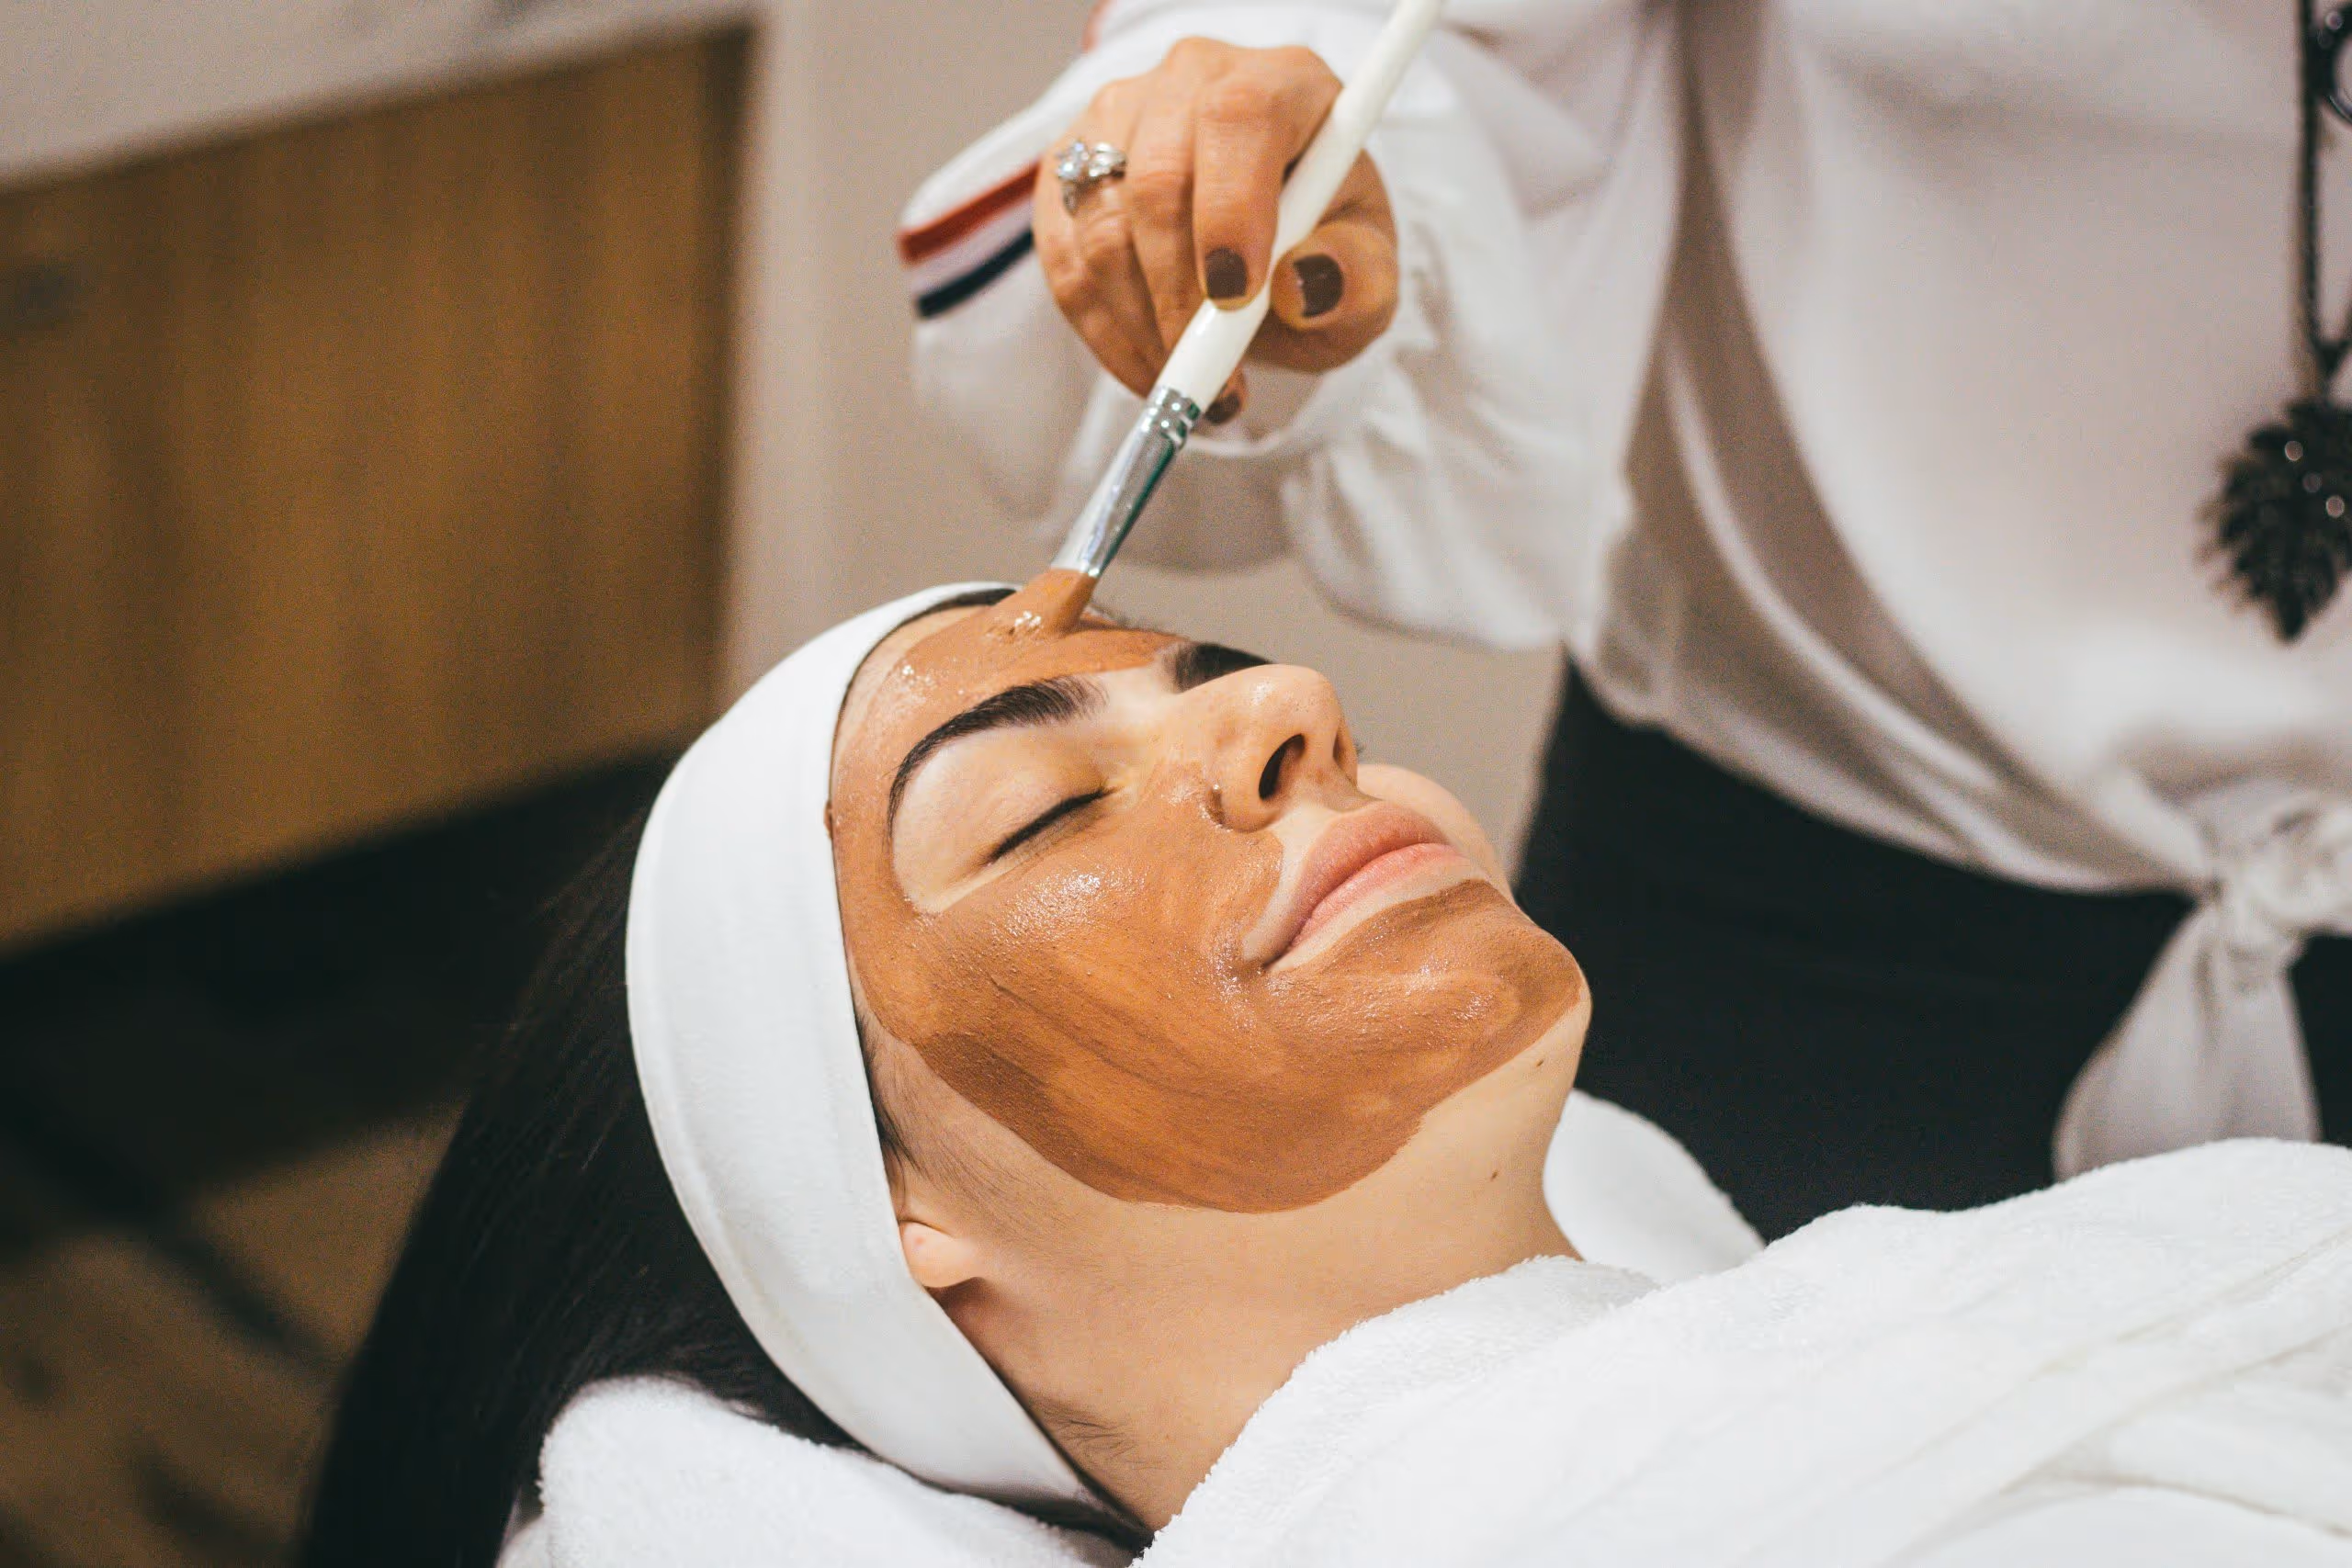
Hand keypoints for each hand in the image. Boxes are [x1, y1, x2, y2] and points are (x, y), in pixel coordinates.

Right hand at [1033, 38, 1399, 422]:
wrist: (1271, 249)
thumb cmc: (1324, 248)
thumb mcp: (1368, 273)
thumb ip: (1357, 279)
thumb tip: (1305, 286)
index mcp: (1281, 83)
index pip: (1239, 119)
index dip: (1229, 210)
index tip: (1236, 298)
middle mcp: (1192, 80)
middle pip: (1157, 179)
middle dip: (1179, 297)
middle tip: (1214, 377)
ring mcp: (1118, 117)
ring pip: (1101, 226)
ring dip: (1143, 326)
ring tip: (1195, 383)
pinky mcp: (1067, 167)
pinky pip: (1065, 259)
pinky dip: (1105, 332)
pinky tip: (1151, 366)